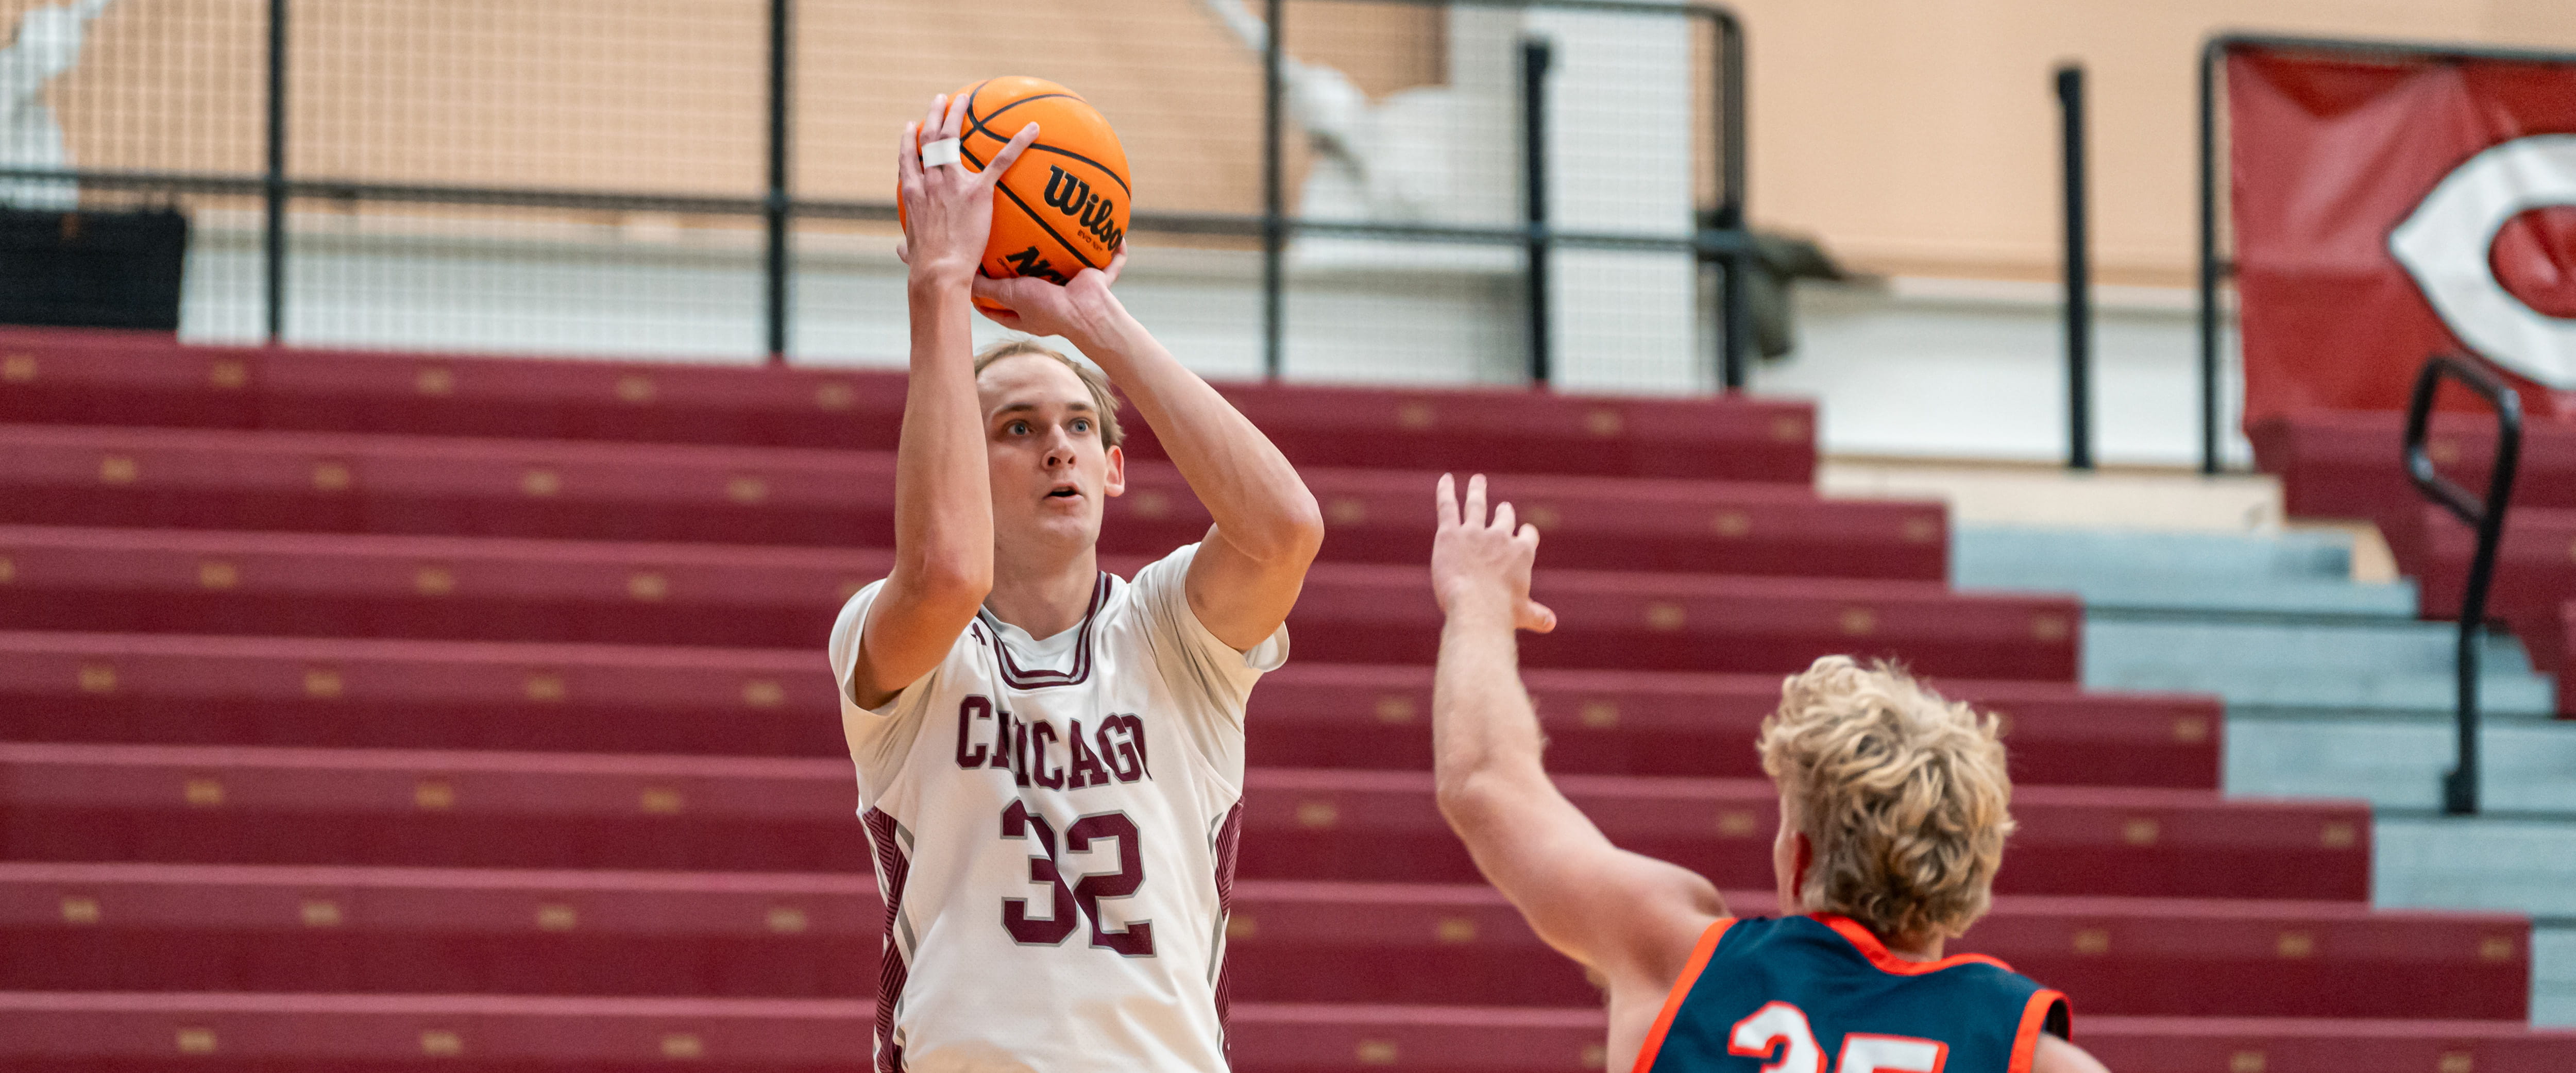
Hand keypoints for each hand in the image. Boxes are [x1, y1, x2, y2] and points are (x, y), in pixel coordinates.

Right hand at [895, 93, 1036, 287]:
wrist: (939, 269)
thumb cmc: (924, 266)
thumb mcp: (910, 250)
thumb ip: (907, 244)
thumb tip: (900, 250)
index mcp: (912, 192)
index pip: (907, 159)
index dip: (908, 139)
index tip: (912, 126)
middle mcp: (929, 179)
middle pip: (929, 138)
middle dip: (934, 115)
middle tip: (940, 99)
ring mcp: (952, 182)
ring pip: (952, 137)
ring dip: (957, 114)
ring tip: (965, 98)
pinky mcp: (977, 191)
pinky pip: (1000, 162)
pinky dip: (1017, 143)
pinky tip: (1032, 129)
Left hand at [973, 248, 1129, 343]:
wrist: (1087, 315)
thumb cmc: (1049, 308)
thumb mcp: (1010, 294)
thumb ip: (986, 287)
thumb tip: (961, 275)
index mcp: (1030, 314)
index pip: (1001, 308)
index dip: (986, 298)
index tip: (975, 281)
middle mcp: (1052, 305)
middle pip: (1035, 288)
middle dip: (1028, 271)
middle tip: (1013, 248)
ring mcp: (1075, 294)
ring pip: (1071, 272)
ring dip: (1070, 256)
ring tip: (1060, 230)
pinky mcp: (1098, 283)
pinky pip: (1111, 264)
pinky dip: (1116, 252)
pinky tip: (1114, 234)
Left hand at [1431, 474, 1556, 632]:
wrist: (1476, 607)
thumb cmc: (1501, 613)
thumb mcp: (1523, 614)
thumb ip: (1538, 615)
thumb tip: (1551, 624)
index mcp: (1521, 553)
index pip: (1527, 536)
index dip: (1526, 534)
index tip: (1525, 532)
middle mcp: (1501, 537)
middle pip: (1504, 518)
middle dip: (1504, 512)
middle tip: (1503, 507)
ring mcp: (1474, 532)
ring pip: (1477, 504)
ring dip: (1478, 491)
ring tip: (1478, 481)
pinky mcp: (1450, 534)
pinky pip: (1448, 506)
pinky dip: (1446, 491)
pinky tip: (1445, 480)